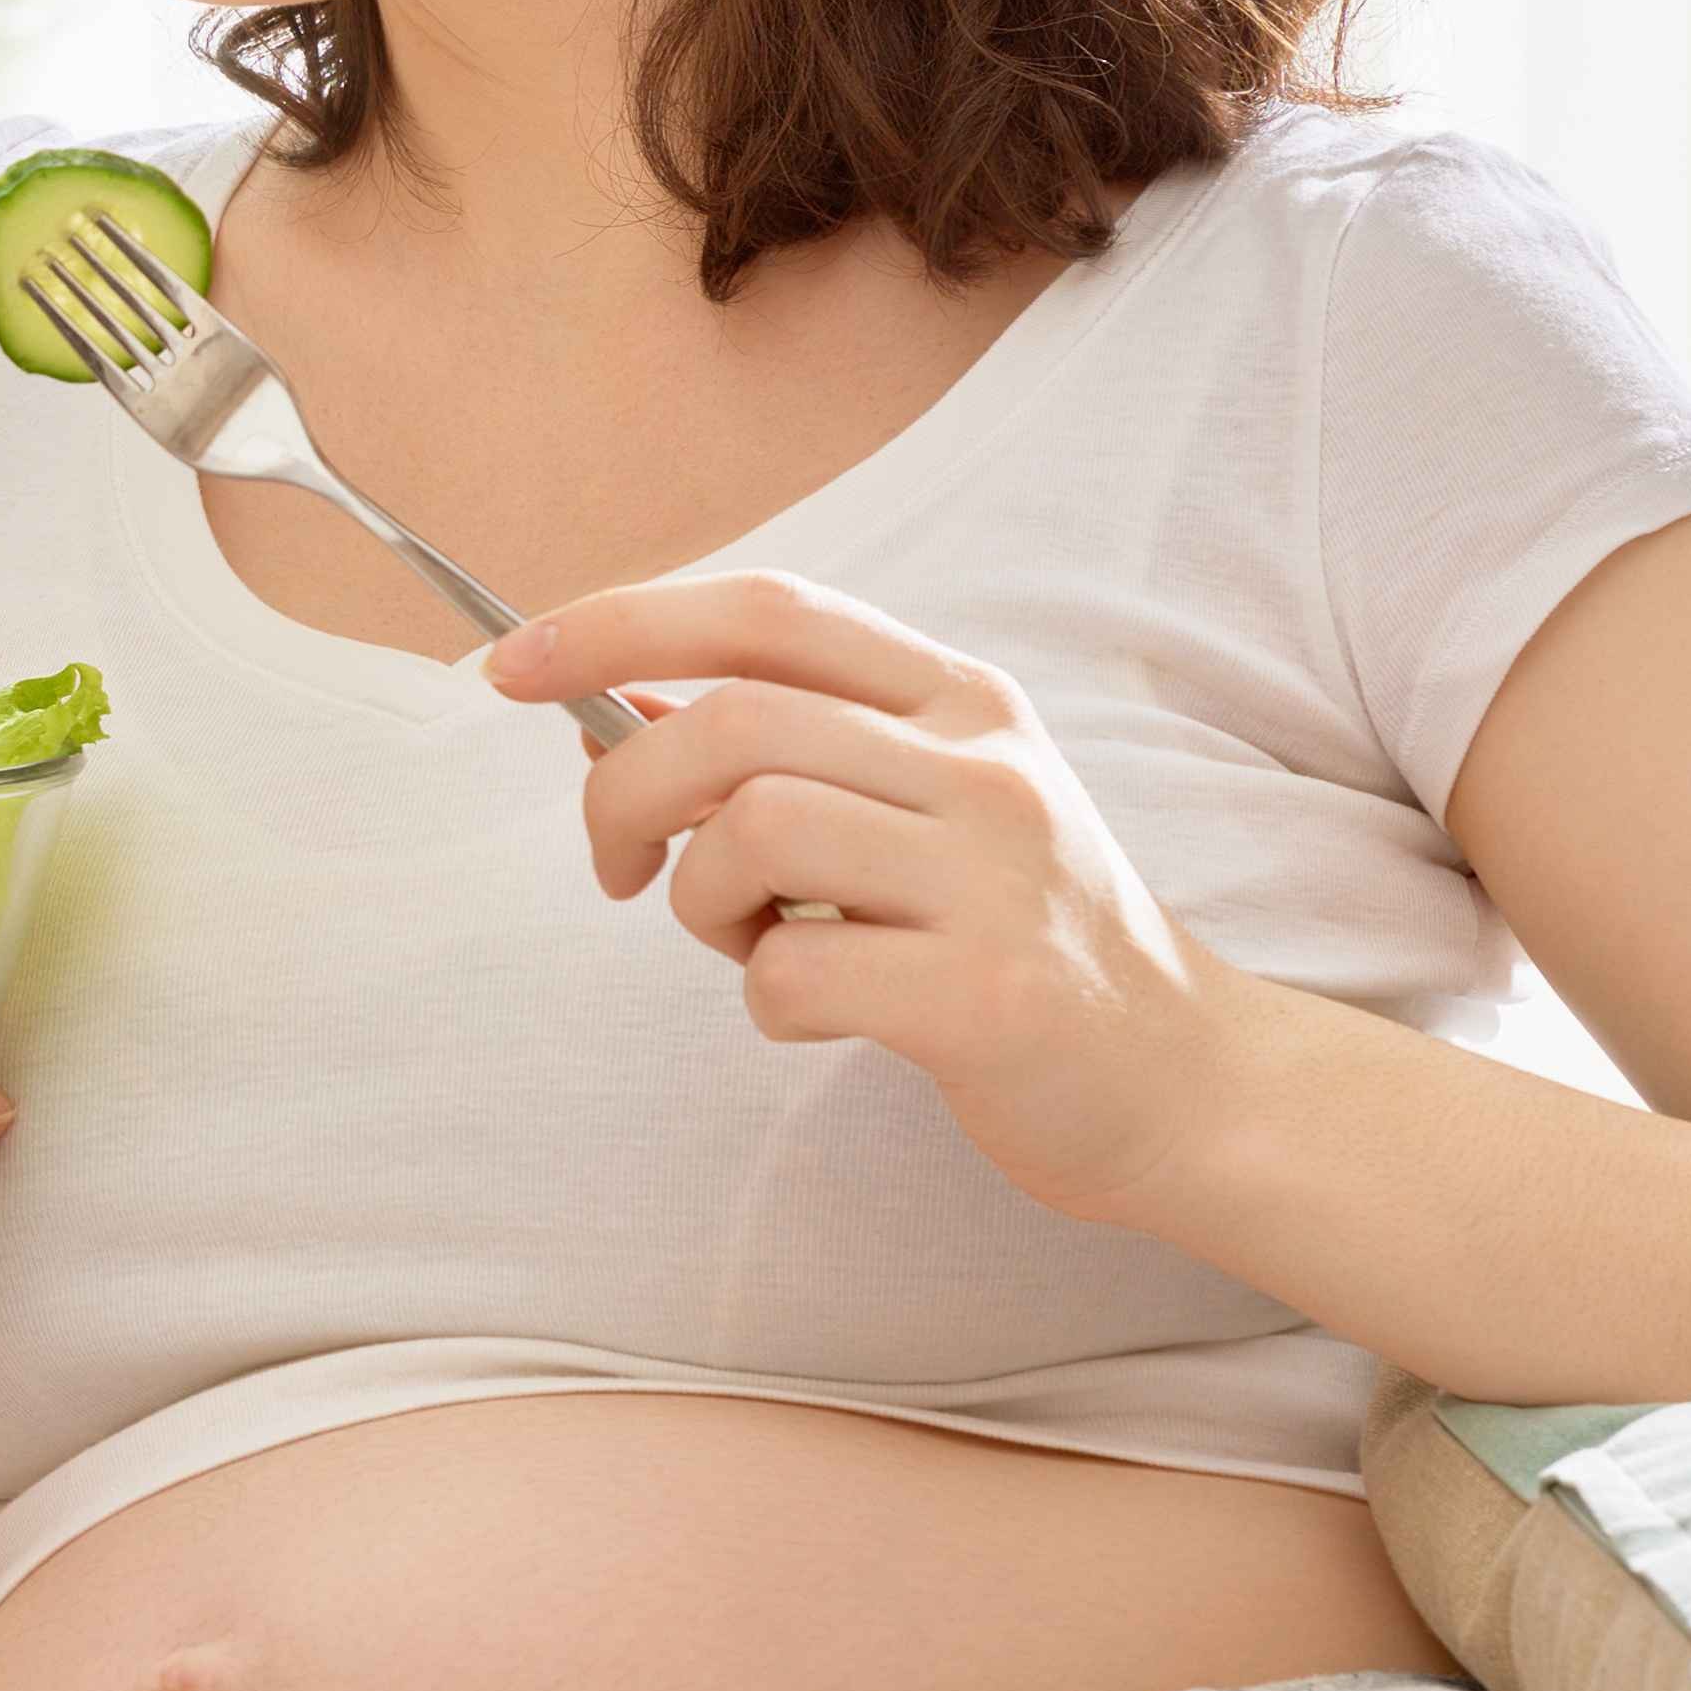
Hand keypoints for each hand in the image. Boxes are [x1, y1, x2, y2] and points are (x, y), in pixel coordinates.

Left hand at [489, 571, 1257, 1228]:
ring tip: (755, 942)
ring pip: (751, 831)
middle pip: (731, 720)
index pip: (766, 611)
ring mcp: (995, 878)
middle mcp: (985, 768)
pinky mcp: (989, 996)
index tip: (510, 664)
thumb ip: (789, 751)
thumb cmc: (1008, 938)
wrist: (1179, 1080)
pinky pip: (790, 973)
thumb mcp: (921, 808)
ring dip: (701, 902)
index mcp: (962, 700)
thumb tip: (605, 709)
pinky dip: (766, 1001)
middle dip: (622, 794)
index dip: (621, 622)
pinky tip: (823, 1013)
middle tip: (620, 871)